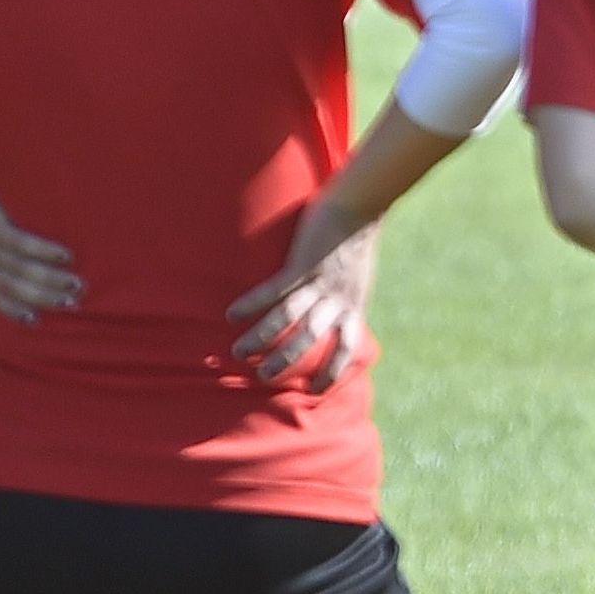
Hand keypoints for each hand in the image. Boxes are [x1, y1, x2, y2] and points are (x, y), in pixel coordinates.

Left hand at [0, 168, 78, 322]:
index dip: (16, 313)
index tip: (38, 322)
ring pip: (25, 272)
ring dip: (54, 281)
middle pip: (18, 290)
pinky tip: (67, 256)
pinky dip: (47, 253)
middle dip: (48, 299)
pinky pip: (25, 246)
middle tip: (75, 304)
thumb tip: (12, 256)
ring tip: (78, 284)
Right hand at [228, 202, 377, 391]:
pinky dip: (252, 303)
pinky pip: (274, 290)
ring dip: (262, 338)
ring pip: (288, 318)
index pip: (347, 346)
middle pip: (311, 339)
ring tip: (239, 352)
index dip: (333, 370)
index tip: (317, 390)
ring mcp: (320, 282)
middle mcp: (337, 298)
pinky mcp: (303, 264)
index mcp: (353, 304)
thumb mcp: (358, 275)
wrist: (363, 203)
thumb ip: (346, 294)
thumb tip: (336, 306)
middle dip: (287, 361)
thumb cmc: (358, 235)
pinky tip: (231, 313)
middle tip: (263, 378)